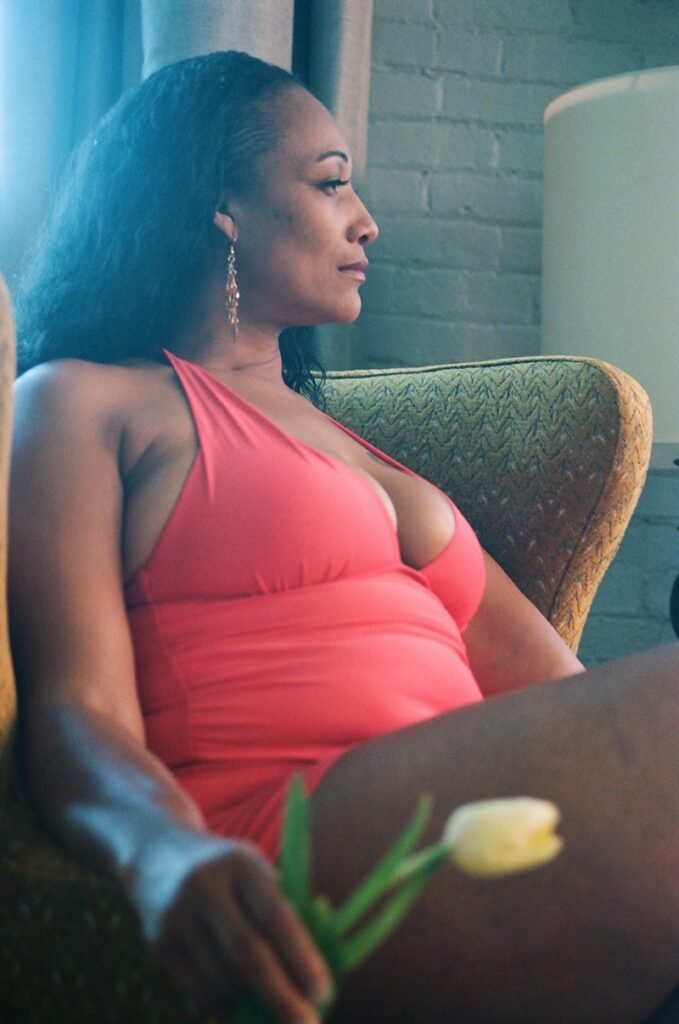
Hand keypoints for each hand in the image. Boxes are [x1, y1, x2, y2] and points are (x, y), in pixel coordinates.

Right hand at [128, 829, 332, 1022]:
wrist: (157, 853)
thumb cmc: (227, 872)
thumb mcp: (254, 871)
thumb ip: (282, 911)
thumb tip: (312, 976)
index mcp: (241, 864)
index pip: (277, 916)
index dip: (302, 958)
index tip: (323, 993)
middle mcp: (205, 886)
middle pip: (249, 954)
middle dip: (281, 997)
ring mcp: (177, 916)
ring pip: (223, 979)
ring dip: (252, 1004)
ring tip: (271, 1010)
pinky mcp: (158, 943)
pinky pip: (198, 990)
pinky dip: (224, 1004)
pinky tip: (237, 1004)